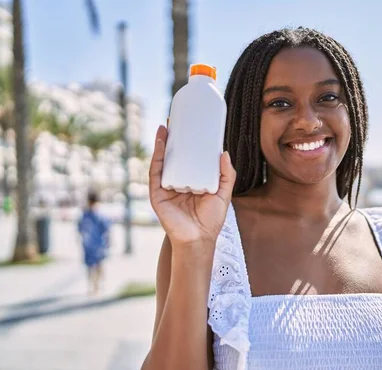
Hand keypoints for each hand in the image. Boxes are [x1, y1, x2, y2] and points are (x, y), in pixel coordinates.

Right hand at [148, 125, 235, 244]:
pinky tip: (161, 143)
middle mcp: (177, 182)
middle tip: (177, 120)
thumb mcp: (223, 193)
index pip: (188, 158)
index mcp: (192, 181)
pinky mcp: (157, 193)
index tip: (190, 126)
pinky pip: (155, 171)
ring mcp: (166, 187)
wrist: (199, 238)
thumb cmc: (211, 220)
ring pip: (162, 161)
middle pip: (173, 156)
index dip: (188, 142)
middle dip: (173, 138)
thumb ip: (226, 174)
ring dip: (163, 143)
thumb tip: (224, 152)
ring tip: (167, 126)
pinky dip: (157, 156)